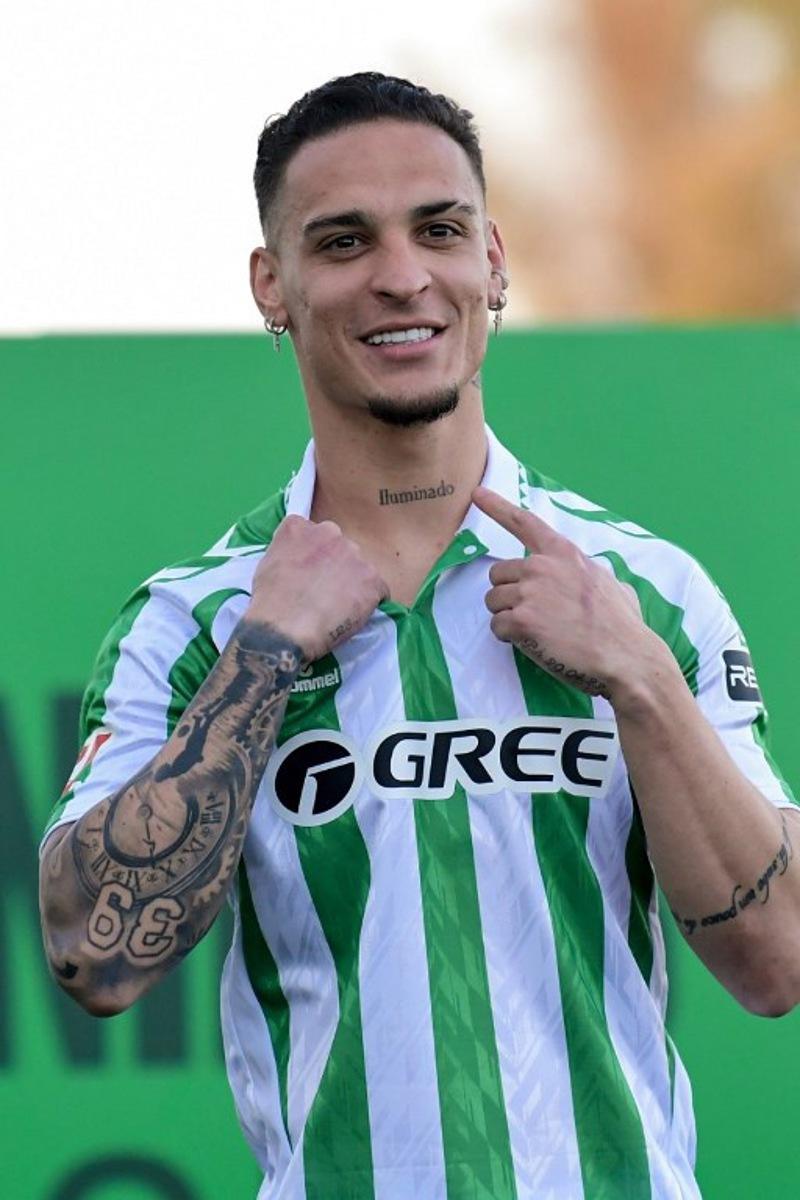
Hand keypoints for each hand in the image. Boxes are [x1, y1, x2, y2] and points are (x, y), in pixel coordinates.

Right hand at [245, 515, 388, 661]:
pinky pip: (378, 589)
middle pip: (340, 548)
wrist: (284, 628)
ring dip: (354, 584)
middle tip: (325, 592)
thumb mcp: (267, 563)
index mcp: (300, 527)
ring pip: (360, 568)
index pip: (313, 534)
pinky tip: (354, 615)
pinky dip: (370, 601)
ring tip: (339, 608)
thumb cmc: (269, 601)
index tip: (310, 573)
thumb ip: (287, 551)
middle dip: (336, 566)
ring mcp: (354, 555)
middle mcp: (330, 533)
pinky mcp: (372, 579)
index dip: (314, 556)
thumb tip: (298, 558)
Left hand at [472, 485, 650, 699]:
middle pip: (498, 573)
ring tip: (537, 630)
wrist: (626, 656)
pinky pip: (497, 627)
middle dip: (509, 593)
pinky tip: (534, 643)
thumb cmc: (623, 624)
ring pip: (493, 601)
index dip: (497, 506)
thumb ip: (590, 574)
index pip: (524, 522)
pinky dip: (510, 638)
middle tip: (534, 613)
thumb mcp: (611, 584)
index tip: (477, 494)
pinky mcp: (522, 621)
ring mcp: (530, 593)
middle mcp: (542, 567)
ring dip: (508, 616)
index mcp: (563, 553)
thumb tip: (597, 581)